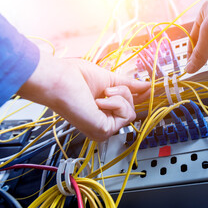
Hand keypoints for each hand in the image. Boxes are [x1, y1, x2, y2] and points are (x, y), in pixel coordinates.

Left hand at [18, 51, 149, 140]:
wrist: (60, 80)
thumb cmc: (75, 76)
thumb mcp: (108, 79)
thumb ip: (128, 84)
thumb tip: (146, 86)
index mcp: (102, 109)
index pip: (126, 107)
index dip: (137, 97)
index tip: (148, 88)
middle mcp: (102, 120)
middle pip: (132, 109)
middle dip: (125, 93)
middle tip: (108, 89)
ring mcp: (103, 128)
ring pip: (131, 113)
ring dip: (120, 97)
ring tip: (102, 94)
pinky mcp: (104, 131)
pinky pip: (125, 116)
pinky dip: (114, 103)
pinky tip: (98, 102)